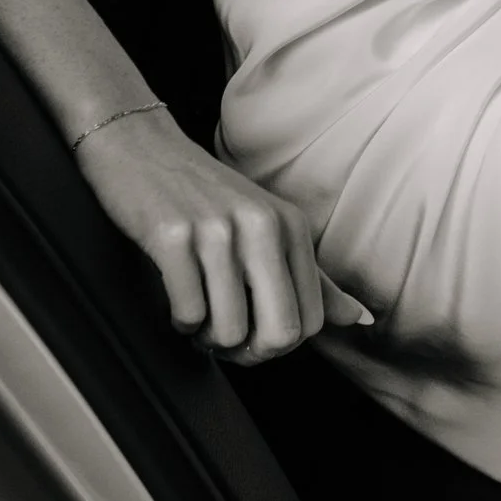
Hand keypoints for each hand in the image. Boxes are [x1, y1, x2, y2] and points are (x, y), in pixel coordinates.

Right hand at [73, 105, 372, 362]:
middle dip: (249, 352)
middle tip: (224, 339)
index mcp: (293, 226)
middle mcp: (262, 226)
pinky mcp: (171, 237)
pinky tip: (176, 298)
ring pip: (229, 331)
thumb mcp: (270, 226)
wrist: (139, 147)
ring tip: (197, 313)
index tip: (252, 334)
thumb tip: (361, 319)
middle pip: (280, 334)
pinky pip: (188, 314)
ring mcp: (217, 230)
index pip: (310, 323)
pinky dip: (180, 321)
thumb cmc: (206, 196)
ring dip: (208, 337)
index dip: (278, 346)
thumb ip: (315, 278)